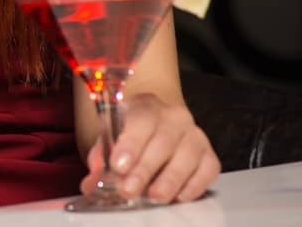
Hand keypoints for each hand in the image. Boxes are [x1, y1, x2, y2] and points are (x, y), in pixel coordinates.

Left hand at [82, 92, 218, 203]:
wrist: (156, 124)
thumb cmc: (130, 132)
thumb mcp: (111, 137)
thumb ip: (101, 157)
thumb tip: (92, 181)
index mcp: (145, 106)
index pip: (140, 121)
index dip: (130, 144)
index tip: (118, 166)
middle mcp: (173, 117)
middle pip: (163, 142)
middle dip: (145, 169)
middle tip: (129, 189)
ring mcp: (194, 135)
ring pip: (187, 157)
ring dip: (170, 180)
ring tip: (155, 196)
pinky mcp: (209, 154)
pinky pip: (208, 170)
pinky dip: (194, 185)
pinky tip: (178, 195)